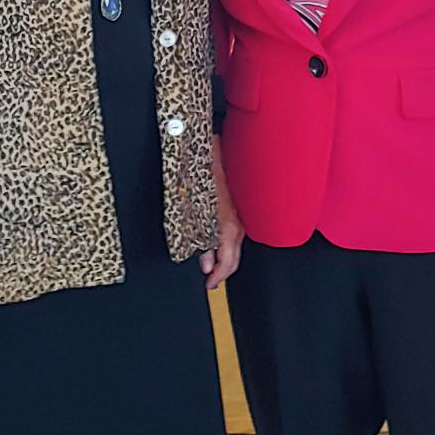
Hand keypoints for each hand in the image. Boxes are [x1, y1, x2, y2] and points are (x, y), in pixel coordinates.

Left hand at [201, 150, 244, 286]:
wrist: (216, 150)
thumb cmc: (202, 177)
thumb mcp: (193, 214)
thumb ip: (200, 242)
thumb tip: (205, 263)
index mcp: (229, 227)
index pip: (228, 264)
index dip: (217, 278)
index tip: (208, 284)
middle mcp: (240, 224)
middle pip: (235, 259)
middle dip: (222, 272)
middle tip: (209, 279)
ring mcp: (242, 216)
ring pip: (236, 246)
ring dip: (224, 257)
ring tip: (209, 261)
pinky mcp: (240, 208)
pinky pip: (237, 233)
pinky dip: (227, 243)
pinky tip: (216, 242)